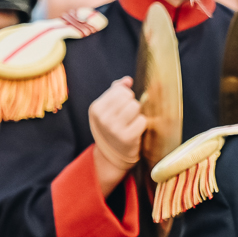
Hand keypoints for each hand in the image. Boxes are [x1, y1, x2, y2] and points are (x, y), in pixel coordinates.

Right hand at [89, 77, 146, 193]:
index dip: (125, 97)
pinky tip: (134, 132)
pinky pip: (142, 121)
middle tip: (127, 117)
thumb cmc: (111, 127)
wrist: (111, 155)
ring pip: (135, 106)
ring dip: (137, 114)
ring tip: (130, 123)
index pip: (120, 90)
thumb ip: (116, 91)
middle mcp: (102, 118)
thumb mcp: (107, 109)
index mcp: (96, 108)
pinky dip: (141, 125)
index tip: (121, 108)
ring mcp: (113, 128)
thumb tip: (127, 81)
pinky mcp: (126, 137)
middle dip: (131, 105)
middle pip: (129, 97)